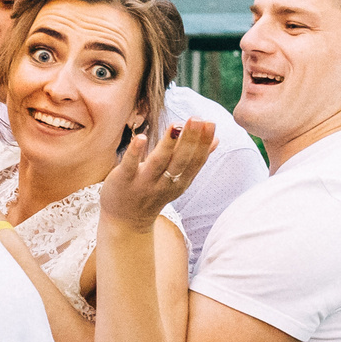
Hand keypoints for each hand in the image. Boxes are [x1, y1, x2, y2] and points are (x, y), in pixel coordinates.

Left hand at [100, 121, 217, 231]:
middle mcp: (164, 183)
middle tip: (197, 118)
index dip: (203, 143)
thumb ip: (195, 160)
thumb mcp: (178, 180)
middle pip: (180, 160)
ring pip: (159, 162)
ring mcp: (144, 182)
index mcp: (180, 182)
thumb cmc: (154, 194)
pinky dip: (135, 152)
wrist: (127, 222)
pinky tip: (141, 137)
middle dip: (190, 140)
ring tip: (176, 125)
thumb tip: (217, 139)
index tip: (210, 123)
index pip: (195, 161)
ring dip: (168, 144)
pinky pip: (130, 166)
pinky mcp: (124, 180)